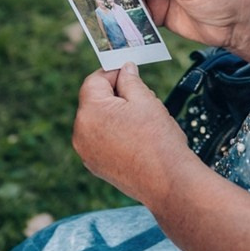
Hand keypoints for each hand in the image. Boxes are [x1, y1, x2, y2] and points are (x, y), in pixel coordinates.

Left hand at [72, 64, 201, 205]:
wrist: (168, 182)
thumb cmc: (159, 142)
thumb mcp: (146, 100)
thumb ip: (130, 80)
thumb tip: (125, 69)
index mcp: (90, 112)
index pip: (95, 80)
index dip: (114, 73)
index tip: (130, 72)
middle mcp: (81, 133)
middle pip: (95, 101)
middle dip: (116, 96)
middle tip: (142, 99)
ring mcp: (86, 152)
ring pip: (98, 121)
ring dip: (115, 116)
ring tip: (142, 123)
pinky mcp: (95, 166)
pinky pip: (101, 141)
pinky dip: (114, 135)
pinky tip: (137, 139)